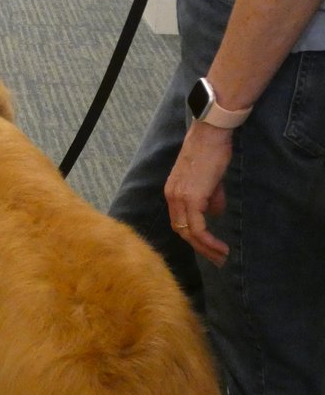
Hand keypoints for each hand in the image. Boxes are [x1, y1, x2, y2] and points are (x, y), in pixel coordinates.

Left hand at [164, 121, 231, 265]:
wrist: (210, 135)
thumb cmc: (211, 152)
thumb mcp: (209, 180)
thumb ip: (209, 198)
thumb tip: (214, 214)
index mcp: (173, 192)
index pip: (179, 221)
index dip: (193, 237)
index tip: (208, 248)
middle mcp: (172, 196)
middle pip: (181, 230)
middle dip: (199, 248)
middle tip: (217, 259)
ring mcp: (179, 197)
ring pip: (188, 232)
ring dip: (205, 248)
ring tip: (221, 257)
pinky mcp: (191, 198)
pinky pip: (197, 227)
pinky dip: (208, 240)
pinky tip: (220, 247)